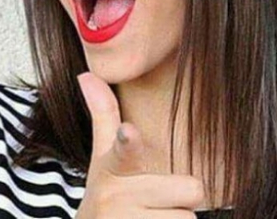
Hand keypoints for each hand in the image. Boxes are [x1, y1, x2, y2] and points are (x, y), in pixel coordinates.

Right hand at [75, 71, 204, 217]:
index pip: (123, 150)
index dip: (127, 141)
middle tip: (158, 203)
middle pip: (191, 189)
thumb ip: (103, 114)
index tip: (128, 131)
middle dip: (181, 199)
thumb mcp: (102, 157)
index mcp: (113, 168)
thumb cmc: (107, 193)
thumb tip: (85, 73)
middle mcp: (119, 199)